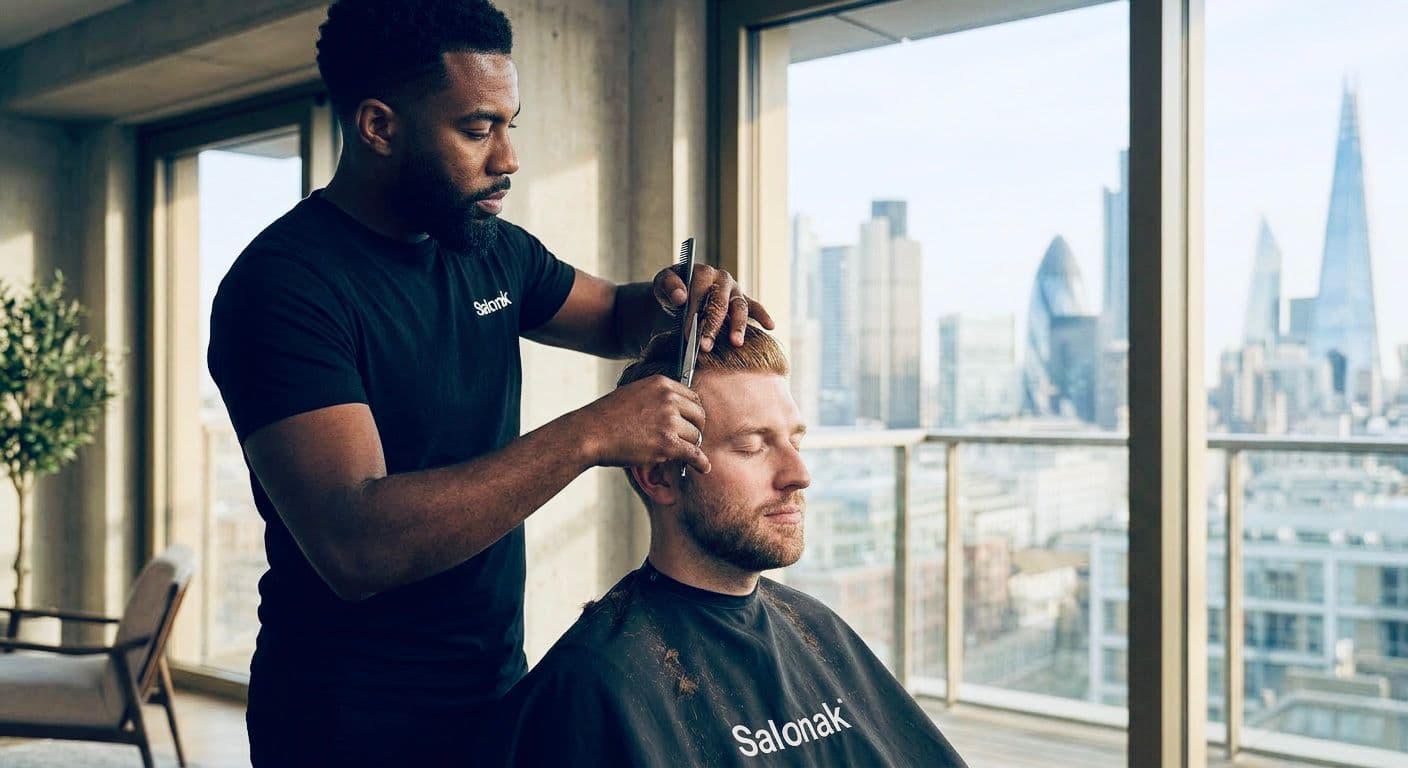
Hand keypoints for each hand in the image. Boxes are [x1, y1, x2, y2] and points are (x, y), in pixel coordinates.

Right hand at [575, 375, 710, 473]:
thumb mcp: (634, 393)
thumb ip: (657, 397)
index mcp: (661, 384)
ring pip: (695, 436)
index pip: (693, 397)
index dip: (694, 413)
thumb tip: (676, 409)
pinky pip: (694, 454)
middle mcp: (668, 399)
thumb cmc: (607, 416)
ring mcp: (669, 421)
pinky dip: (700, 463)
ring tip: (682, 453)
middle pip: (699, 416)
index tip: (692, 423)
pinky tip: (703, 467)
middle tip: (690, 439)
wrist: (590, 432)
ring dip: (690, 446)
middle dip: (696, 429)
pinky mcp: (667, 443)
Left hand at [652, 263, 775, 351]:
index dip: (694, 314)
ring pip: (739, 307)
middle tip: (705, 346)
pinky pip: (755, 307)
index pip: (700, 293)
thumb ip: (669, 286)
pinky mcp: (742, 300)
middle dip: (713, 326)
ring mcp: (734, 290)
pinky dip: (763, 315)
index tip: (687, 335)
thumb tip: (680, 297)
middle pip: (720, 303)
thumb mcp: (663, 284)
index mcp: (703, 272)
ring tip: (736, 343)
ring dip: (738, 326)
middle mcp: (722, 279)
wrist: (680, 293)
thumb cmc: (672, 289)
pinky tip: (771, 326)